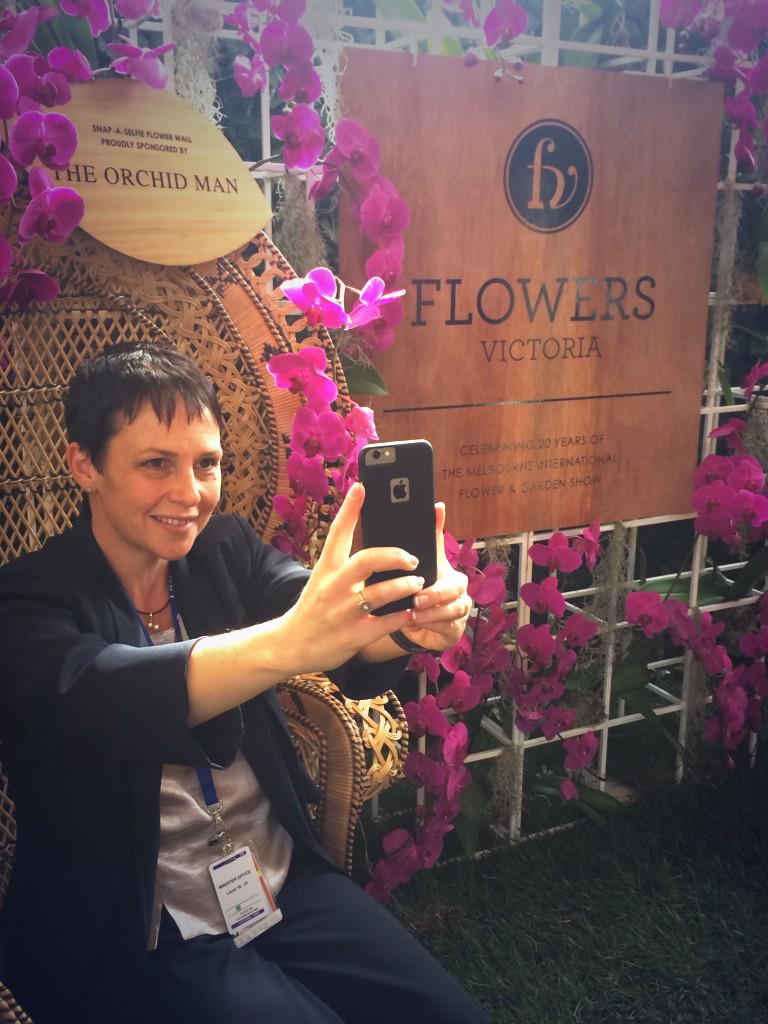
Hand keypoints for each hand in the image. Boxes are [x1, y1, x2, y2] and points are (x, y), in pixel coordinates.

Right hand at [277, 483, 426, 673]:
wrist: (290, 644)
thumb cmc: (314, 607)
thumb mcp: (322, 580)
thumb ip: (345, 565)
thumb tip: (379, 548)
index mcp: (326, 568)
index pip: (337, 532)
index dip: (350, 509)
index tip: (361, 486)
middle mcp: (333, 586)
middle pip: (366, 560)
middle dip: (394, 555)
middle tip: (412, 557)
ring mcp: (342, 612)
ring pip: (380, 593)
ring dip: (404, 586)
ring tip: (418, 582)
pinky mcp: (352, 635)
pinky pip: (384, 623)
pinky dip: (402, 616)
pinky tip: (412, 611)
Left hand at [397, 503, 470, 653]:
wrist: (414, 624)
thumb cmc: (418, 591)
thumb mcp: (417, 566)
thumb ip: (424, 539)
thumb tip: (437, 505)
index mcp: (448, 570)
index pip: (448, 559)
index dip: (442, 558)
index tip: (427, 567)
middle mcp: (459, 590)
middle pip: (456, 587)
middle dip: (436, 593)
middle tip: (416, 598)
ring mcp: (459, 611)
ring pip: (452, 610)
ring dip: (432, 612)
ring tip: (413, 613)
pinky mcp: (454, 630)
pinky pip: (447, 627)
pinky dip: (432, 626)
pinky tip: (417, 625)